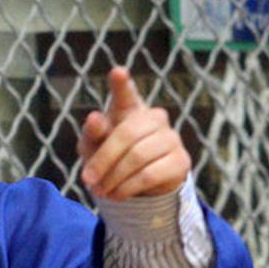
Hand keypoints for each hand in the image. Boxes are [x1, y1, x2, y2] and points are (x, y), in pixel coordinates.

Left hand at [78, 67, 189, 200]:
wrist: (137, 184)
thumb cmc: (110, 156)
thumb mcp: (93, 147)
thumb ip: (92, 133)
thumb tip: (95, 118)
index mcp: (129, 108)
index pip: (126, 94)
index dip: (121, 84)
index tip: (117, 72)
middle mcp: (154, 117)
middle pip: (126, 135)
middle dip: (103, 160)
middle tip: (87, 179)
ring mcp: (171, 138)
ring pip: (138, 157)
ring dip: (114, 178)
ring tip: (101, 191)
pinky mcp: (180, 160)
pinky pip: (150, 174)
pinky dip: (128, 187)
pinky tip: (117, 194)